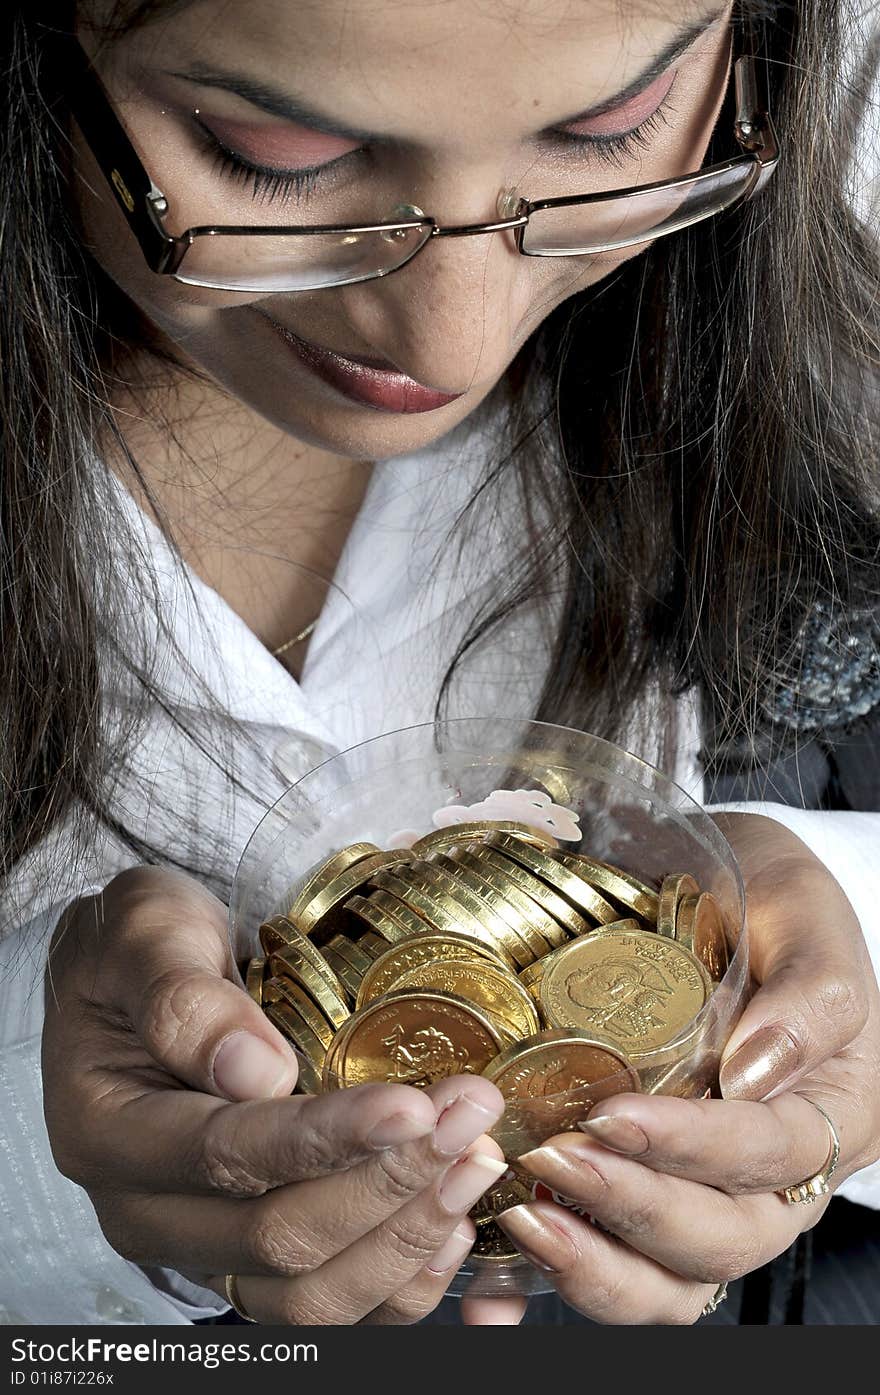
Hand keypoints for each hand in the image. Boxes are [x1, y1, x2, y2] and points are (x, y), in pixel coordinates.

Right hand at [42, 865, 507, 1324]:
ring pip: (308, 1295)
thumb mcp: (147, 929)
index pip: (224, 1156)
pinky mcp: (252, 1260)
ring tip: (475, 1160)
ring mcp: (200, 1247)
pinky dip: (401, 1283)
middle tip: (469, 1113)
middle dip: (389, 1181)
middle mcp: (145, 1212)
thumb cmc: (146, 944)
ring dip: (406, 1235)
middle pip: (277, 1240)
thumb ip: (182, 995)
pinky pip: (332, 1310)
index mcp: (107, 1130)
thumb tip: (255, 1071)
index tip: (412, 1106)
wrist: (140, 975)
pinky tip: (454, 1224)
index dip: (324, 1140)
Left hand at [492, 813, 879, 1322]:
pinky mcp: (648, 1202)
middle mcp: (774, 1181)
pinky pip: (614, 1272)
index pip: (768, 1156)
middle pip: (718, 1241)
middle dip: (632, 1209)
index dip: (693, 1147)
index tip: (615, 1115)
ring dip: (595, 1265)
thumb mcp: (807, 915)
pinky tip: (494, 1288)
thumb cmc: (778, 905)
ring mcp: (709, 1200)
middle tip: (554, 1160)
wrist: (734, 897)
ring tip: (524, 1219)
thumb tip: (753, 1076)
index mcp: (828, 1115)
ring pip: (670, 1283)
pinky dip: (552, 1290)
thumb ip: (808, 992)